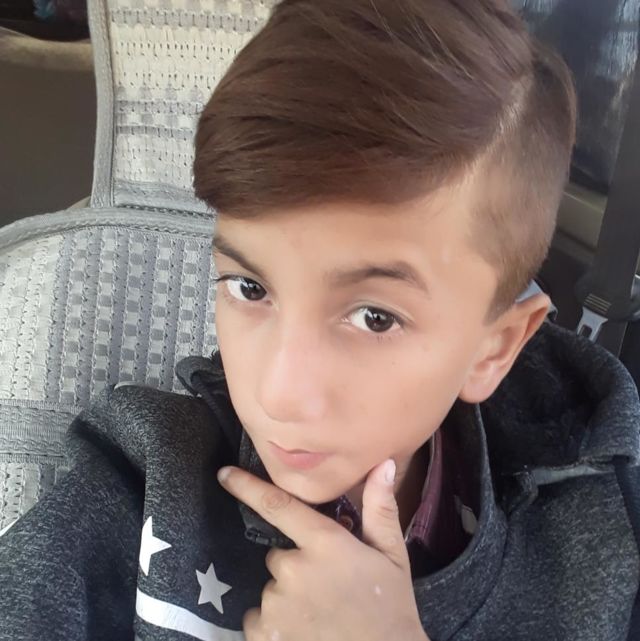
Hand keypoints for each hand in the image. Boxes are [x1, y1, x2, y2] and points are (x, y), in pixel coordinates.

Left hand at [217, 459, 430, 640]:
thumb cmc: (390, 608)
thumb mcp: (393, 556)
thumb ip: (381, 508)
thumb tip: (383, 463)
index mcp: (325, 543)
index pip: (277, 505)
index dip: (247, 487)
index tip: (224, 474)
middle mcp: (294, 569)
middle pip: (278, 555)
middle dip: (295, 565)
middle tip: (325, 586)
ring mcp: (276, 604)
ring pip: (271, 588)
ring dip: (287, 597)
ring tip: (318, 614)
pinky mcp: (264, 635)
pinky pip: (258, 618)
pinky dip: (274, 625)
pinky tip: (303, 632)